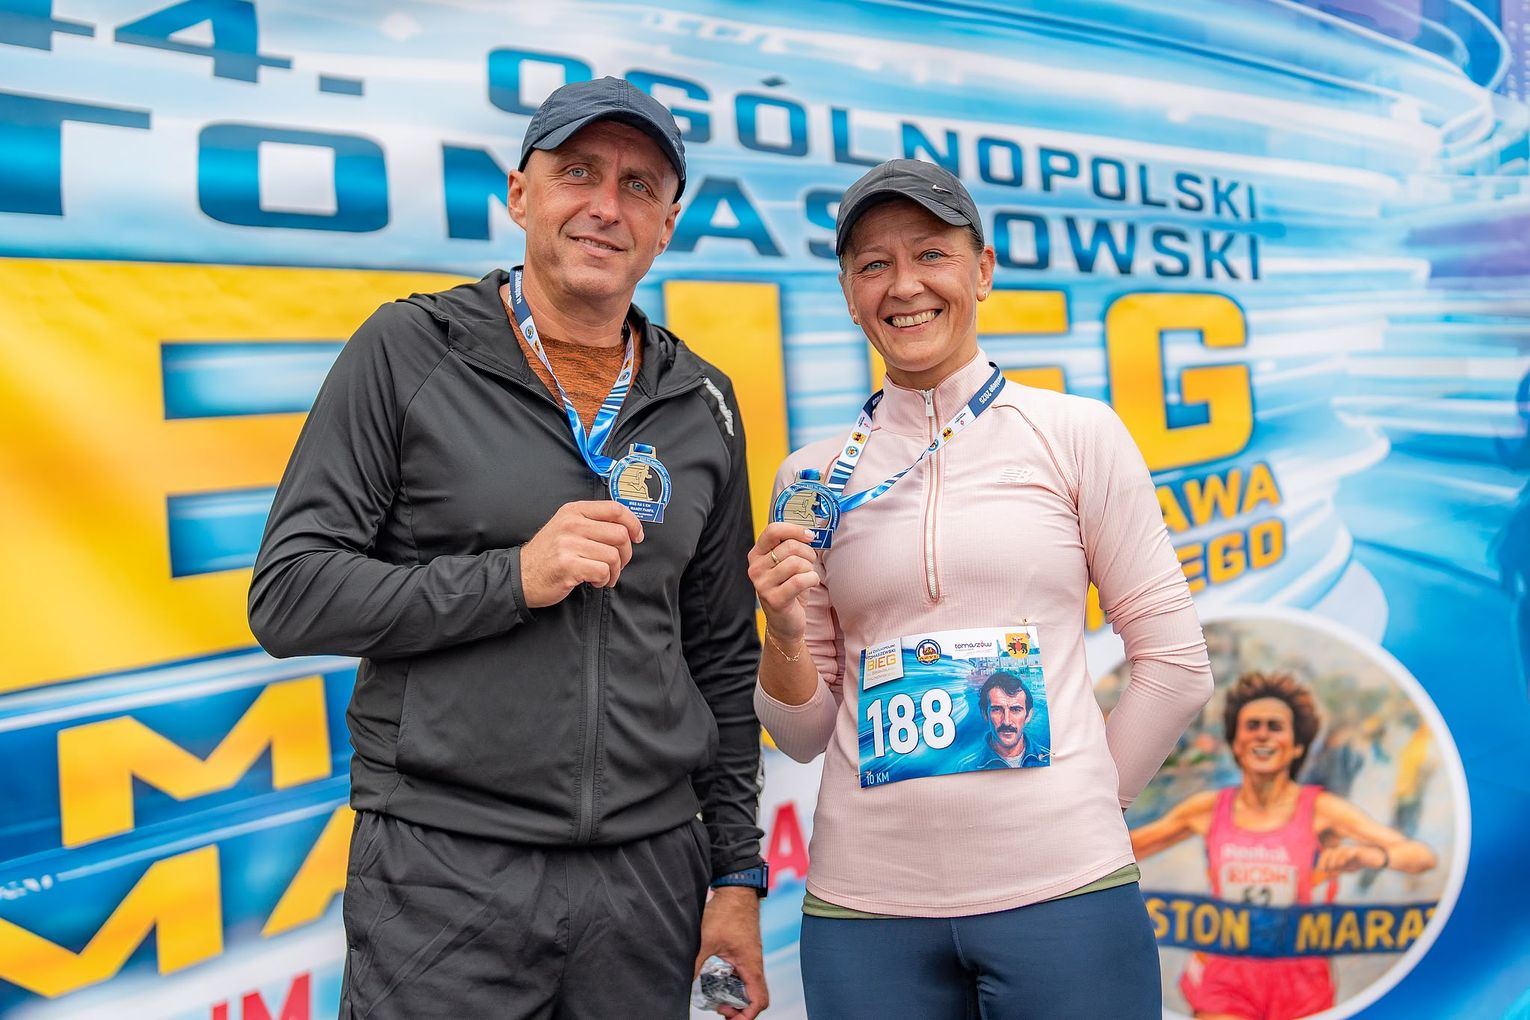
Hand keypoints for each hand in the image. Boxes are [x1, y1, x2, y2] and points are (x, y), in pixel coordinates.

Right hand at [519, 501, 643, 607]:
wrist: (520, 576)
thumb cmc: (548, 554)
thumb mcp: (566, 527)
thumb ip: (592, 523)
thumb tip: (627, 528)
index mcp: (574, 511)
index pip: (615, 509)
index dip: (633, 523)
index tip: (637, 536)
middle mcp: (572, 524)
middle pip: (620, 534)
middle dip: (626, 554)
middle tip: (618, 564)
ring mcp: (568, 544)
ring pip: (613, 555)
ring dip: (615, 571)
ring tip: (604, 576)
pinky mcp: (568, 565)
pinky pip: (603, 571)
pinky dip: (604, 580)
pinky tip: (594, 581)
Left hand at [695, 887, 767, 1018]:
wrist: (736, 891)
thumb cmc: (727, 912)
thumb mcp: (706, 940)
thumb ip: (695, 962)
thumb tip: (681, 980)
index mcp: (751, 966)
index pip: (758, 1001)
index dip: (745, 1016)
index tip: (727, 1017)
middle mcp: (754, 965)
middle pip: (755, 999)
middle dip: (739, 1010)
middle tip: (719, 1010)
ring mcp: (750, 959)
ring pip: (749, 988)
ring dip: (737, 997)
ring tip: (718, 1000)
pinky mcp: (744, 953)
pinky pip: (743, 976)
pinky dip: (733, 984)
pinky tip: (716, 981)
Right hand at [747, 522, 820, 641]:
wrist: (785, 623)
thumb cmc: (788, 589)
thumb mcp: (786, 564)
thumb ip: (792, 546)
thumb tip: (811, 533)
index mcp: (756, 554)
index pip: (773, 531)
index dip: (795, 530)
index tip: (809, 536)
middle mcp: (755, 568)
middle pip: (789, 546)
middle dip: (808, 553)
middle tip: (810, 562)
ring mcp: (762, 585)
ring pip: (796, 563)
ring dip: (810, 569)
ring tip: (808, 576)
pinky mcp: (774, 599)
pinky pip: (800, 580)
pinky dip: (812, 579)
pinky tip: (810, 583)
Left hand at [1316, 843, 1386, 873]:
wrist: (1376, 858)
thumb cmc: (1360, 861)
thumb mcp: (1347, 868)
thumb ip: (1338, 870)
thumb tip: (1327, 876)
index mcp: (1338, 852)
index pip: (1326, 854)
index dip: (1321, 862)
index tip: (1319, 870)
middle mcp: (1342, 849)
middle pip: (1328, 852)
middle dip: (1324, 861)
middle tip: (1325, 870)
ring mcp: (1349, 849)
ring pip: (1337, 852)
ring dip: (1333, 861)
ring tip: (1333, 868)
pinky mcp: (1357, 850)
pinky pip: (1348, 852)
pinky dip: (1343, 858)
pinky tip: (1342, 864)